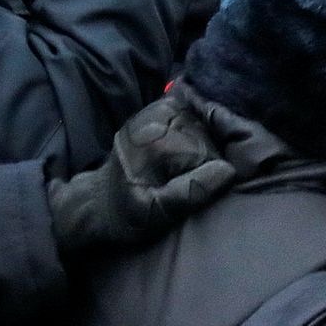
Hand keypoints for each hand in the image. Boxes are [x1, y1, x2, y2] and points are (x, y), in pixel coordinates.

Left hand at [46, 92, 241, 254]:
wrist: (98, 202)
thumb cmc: (127, 214)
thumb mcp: (156, 214)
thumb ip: (191, 192)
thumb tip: (227, 171)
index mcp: (155, 143)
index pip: (209, 154)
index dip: (207, 176)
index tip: (186, 192)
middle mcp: (154, 119)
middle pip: (207, 136)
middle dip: (204, 160)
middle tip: (180, 182)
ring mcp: (154, 111)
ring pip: (202, 124)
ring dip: (200, 145)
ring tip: (179, 169)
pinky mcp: (156, 110)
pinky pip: (190, 113)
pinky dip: (194, 129)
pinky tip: (183, 150)